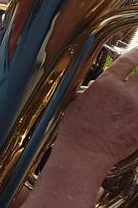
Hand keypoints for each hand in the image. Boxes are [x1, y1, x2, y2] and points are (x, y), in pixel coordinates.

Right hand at [57, 47, 137, 173]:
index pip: (128, 61)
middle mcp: (126, 94)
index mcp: (106, 85)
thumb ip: (93, 91)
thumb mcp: (77, 103)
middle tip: (137, 79)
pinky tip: (133, 114)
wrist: (84, 154)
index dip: (136, 53)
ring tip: (133, 98)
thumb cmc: (76, 131)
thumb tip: (100, 85)